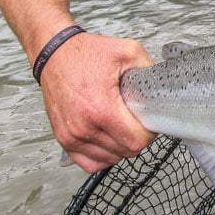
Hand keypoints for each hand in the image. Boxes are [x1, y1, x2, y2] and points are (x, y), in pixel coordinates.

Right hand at [39, 31, 156, 172]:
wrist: (55, 55)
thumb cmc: (85, 54)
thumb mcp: (127, 52)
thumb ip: (148, 69)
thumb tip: (159, 86)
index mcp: (101, 108)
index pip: (135, 141)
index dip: (149, 134)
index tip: (150, 123)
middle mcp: (84, 127)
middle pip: (125, 151)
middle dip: (137, 139)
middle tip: (138, 122)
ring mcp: (72, 136)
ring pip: (110, 159)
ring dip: (121, 147)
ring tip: (123, 128)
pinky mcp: (64, 139)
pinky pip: (89, 163)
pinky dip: (103, 156)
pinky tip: (110, 141)